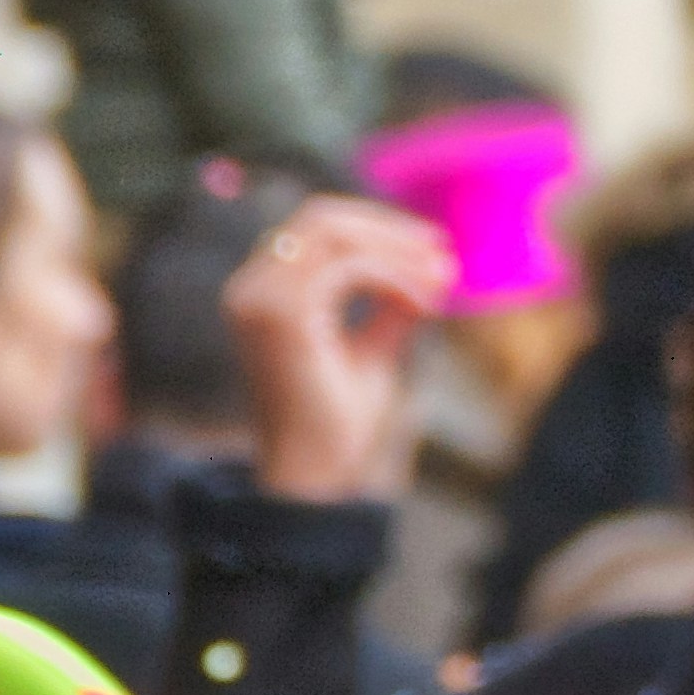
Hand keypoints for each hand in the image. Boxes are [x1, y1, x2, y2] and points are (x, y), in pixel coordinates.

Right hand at [229, 196, 454, 503]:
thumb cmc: (338, 421)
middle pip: (322, 218)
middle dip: (390, 229)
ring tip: (443, 279)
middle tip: (443, 251)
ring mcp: (259, 299)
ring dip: (398, 251)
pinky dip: (394, 276)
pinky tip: (425, 303)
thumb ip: (390, 306)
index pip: (315, 227)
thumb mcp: (372, 350)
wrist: (315, 475)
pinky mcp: (282, 315)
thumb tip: (431, 267)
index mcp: (262, 292)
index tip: (431, 246)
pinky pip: (349, 267)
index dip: (376, 227)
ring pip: (335, 235)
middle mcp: (250, 288)